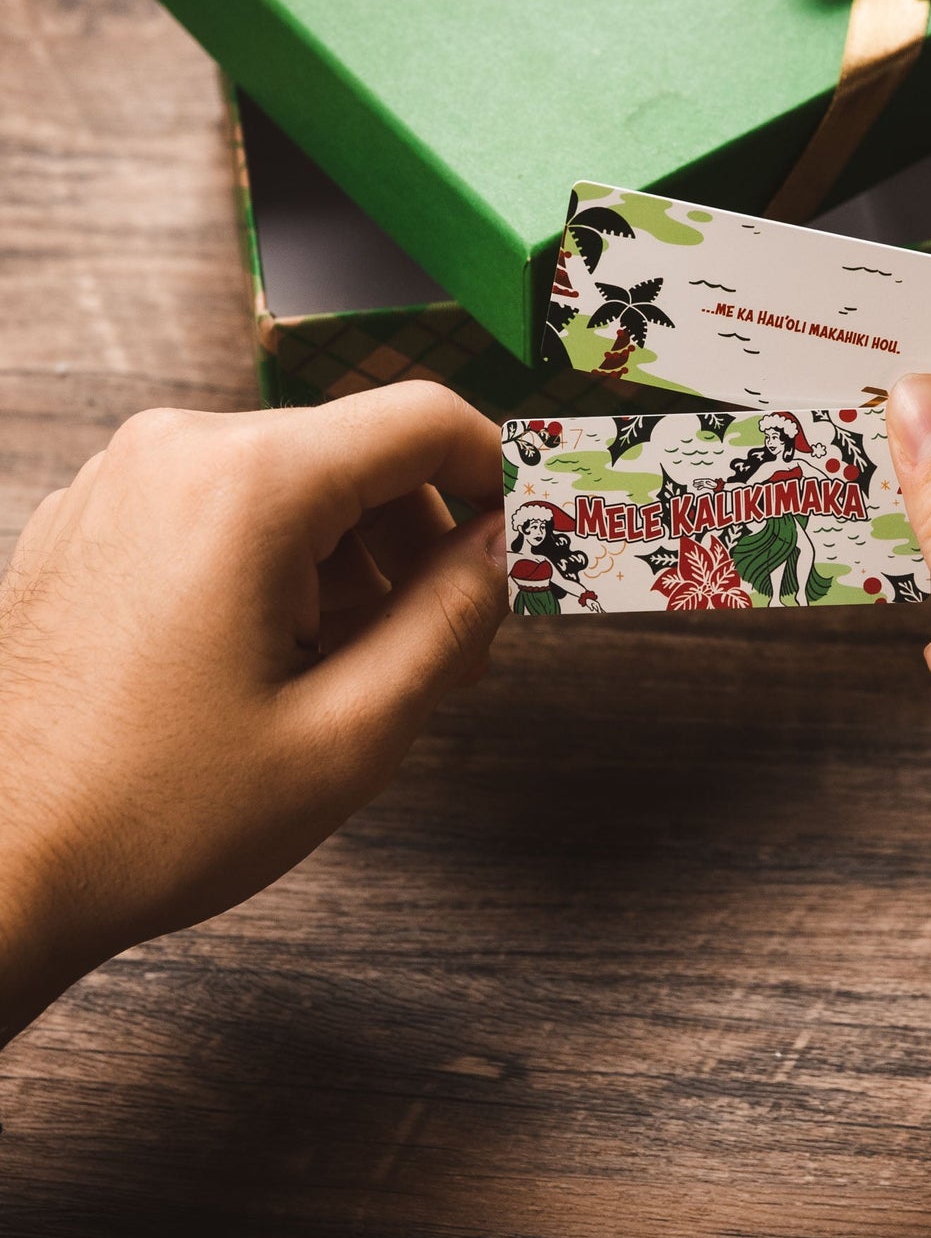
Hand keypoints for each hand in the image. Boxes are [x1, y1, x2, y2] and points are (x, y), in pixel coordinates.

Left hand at [0, 381, 507, 1040]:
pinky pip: (225, 513)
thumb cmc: (156, 815)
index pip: (422, 422)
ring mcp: (122, 485)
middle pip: (358, 455)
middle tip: (461, 643)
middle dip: (426, 540)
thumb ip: (451, 620)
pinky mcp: (93, 525)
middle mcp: (175, 454)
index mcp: (246, 485)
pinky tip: (291, 660)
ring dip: (359, 562)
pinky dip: (286, 568)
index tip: (529, 536)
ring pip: (294, 487)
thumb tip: (502, 548)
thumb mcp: (351, 731)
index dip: (498, 472)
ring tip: (374, 669)